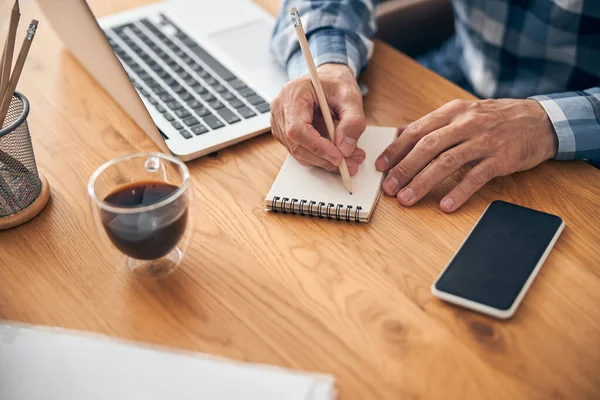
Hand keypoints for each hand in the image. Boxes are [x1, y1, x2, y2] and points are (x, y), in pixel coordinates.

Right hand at [270, 63, 366, 174]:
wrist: (328, 81)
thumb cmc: (336, 84)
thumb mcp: (350, 96)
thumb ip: (352, 121)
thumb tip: (345, 148)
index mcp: (293, 94)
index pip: (297, 129)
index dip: (317, 147)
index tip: (338, 157)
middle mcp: (280, 110)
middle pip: (296, 145)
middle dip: (324, 158)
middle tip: (350, 163)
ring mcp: (280, 123)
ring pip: (299, 153)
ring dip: (324, 160)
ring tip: (349, 158)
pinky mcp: (285, 134)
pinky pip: (301, 152)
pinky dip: (320, 157)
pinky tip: (337, 153)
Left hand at [375, 99, 557, 211]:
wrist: (539, 120)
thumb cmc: (494, 119)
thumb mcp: (462, 113)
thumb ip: (432, 124)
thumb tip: (398, 134)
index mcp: (452, 112)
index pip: (416, 131)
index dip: (396, 150)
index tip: (380, 166)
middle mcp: (465, 124)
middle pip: (428, 146)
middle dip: (404, 168)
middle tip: (389, 188)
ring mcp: (484, 140)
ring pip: (447, 162)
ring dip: (423, 182)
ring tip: (407, 199)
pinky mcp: (501, 158)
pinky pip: (476, 177)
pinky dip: (459, 191)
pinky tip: (445, 205)